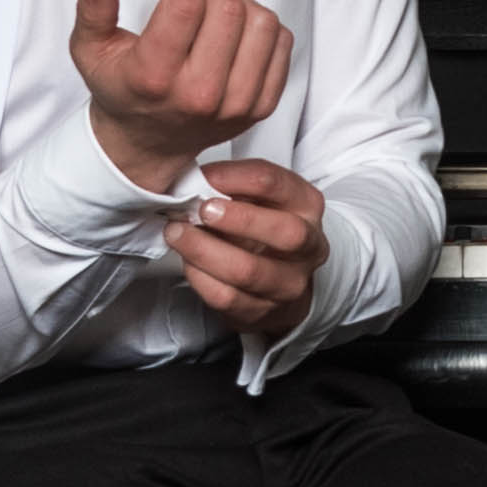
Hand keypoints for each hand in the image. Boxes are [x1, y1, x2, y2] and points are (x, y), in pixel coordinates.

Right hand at [70, 0, 295, 187]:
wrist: (148, 145)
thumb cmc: (122, 90)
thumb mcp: (90, 52)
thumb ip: (92, 12)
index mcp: (154, 77)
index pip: (185, 5)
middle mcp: (198, 94)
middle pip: (228, 8)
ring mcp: (235, 104)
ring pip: (262, 22)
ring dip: (241, 2)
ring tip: (217, 7)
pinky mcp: (261, 107)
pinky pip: (281, 44)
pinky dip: (262, 27)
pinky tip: (236, 32)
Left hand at [166, 160, 326, 348]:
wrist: (279, 280)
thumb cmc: (263, 227)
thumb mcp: (260, 197)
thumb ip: (234, 185)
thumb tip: (193, 179)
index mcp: (307, 206)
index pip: (278, 184)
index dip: (236, 177)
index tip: (204, 175)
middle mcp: (308, 246)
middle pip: (284, 232)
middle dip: (239, 219)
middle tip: (201, 210)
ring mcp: (289, 283)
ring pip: (248, 271)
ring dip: (205, 250)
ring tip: (177, 234)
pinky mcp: (263, 311)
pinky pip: (226, 297)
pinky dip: (200, 277)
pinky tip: (187, 262)